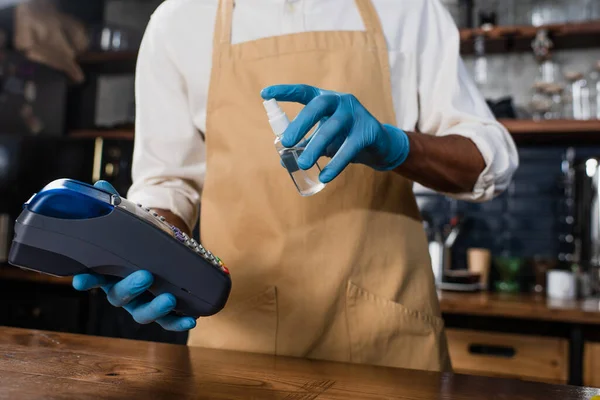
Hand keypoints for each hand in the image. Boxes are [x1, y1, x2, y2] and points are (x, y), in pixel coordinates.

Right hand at [71, 181, 196, 331]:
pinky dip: (178, 322)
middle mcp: (122, 290)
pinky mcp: (165, 306)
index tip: (82, 280)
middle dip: (130, 289)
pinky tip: (191, 319)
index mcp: (109, 270)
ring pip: (143, 313)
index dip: (87, 280)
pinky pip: (169, 320)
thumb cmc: (142, 236)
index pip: (92, 277)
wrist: (167, 244)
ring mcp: (143, 301)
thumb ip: (115, 205)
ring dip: (156, 309)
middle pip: (119, 297)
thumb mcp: (130, 219)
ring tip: (170, 299)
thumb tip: (101, 186)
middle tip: (144, 276)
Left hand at [261, 84, 409, 182]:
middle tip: (285, 142)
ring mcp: (356, 114)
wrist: (378, 145)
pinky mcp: (367, 132)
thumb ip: (305, 145)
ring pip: (332, 129)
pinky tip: (325, 176)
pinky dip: (336, 164)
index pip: (304, 92)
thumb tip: (282, 159)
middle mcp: (340, 101)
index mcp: (326, 99)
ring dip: (316, 147)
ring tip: (303, 164)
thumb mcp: (323, 138)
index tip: (264, 94)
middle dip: (301, 123)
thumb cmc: (344, 137)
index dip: (285, 92)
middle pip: (318, 107)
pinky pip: (349, 149)